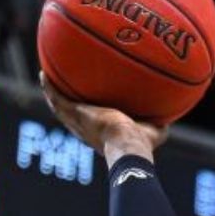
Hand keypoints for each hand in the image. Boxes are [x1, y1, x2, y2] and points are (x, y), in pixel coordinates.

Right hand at [39, 72, 168, 164]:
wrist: (128, 143)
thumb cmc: (142, 143)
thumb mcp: (155, 131)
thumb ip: (160, 123)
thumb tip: (170, 117)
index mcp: (101, 134)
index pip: (91, 123)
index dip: (87, 114)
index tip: (87, 106)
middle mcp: (85, 129)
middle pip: (70, 114)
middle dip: (66, 103)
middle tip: (62, 89)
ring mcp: (77, 122)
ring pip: (59, 105)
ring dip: (52, 92)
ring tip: (47, 77)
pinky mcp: (74, 113)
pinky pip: (56, 97)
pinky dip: (48, 86)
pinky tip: (44, 73)